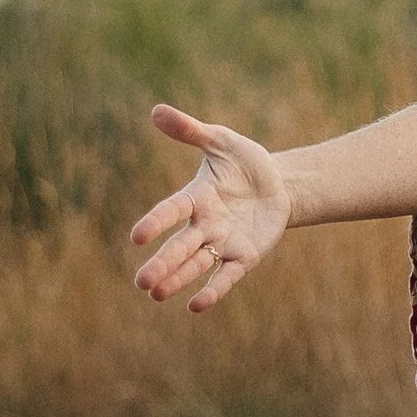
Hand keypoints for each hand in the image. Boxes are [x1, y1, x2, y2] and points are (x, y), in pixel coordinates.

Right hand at [129, 105, 291, 311]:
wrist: (279, 184)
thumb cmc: (245, 162)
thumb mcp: (222, 141)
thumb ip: (191, 131)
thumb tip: (156, 110)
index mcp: (196, 197)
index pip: (172, 210)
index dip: (156, 223)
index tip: (137, 237)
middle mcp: (204, 224)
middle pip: (180, 246)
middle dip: (162, 263)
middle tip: (141, 282)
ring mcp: (223, 242)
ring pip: (196, 263)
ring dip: (178, 278)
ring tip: (156, 294)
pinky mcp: (244, 256)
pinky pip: (226, 275)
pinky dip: (213, 289)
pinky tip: (196, 305)